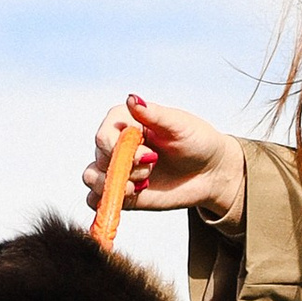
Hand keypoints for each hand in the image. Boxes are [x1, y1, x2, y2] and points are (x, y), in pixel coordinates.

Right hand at [86, 94, 246, 226]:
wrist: (211, 171)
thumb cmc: (197, 141)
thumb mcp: (180, 125)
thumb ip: (154, 114)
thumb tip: (131, 98)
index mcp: (125, 121)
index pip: (103, 137)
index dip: (119, 150)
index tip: (149, 155)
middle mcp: (116, 144)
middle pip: (99, 159)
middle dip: (125, 169)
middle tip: (153, 167)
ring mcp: (117, 169)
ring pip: (91, 178)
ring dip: (113, 186)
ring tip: (141, 186)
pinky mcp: (121, 192)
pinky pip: (96, 200)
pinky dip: (106, 202)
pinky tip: (133, 195)